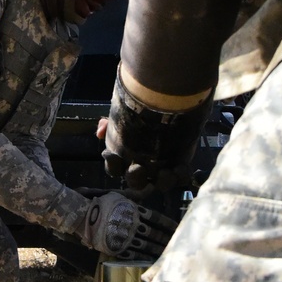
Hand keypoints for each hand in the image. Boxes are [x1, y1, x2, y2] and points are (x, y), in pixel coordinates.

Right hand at [82, 192, 175, 260]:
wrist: (82, 215)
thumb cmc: (101, 202)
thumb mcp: (120, 195)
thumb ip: (137, 194)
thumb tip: (151, 187)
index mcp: (134, 211)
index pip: (156, 218)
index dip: (167, 224)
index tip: (176, 228)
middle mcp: (132, 225)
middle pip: (154, 233)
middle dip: (165, 239)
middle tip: (177, 243)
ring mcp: (125, 237)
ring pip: (146, 245)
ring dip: (158, 250)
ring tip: (167, 253)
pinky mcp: (117, 248)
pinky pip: (134, 255)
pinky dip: (144, 258)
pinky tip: (152, 260)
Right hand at [104, 70, 210, 191]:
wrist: (169, 97)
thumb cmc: (143, 108)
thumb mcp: (123, 112)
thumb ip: (110, 123)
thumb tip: (101, 133)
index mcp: (126, 155)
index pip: (114, 168)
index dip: (112, 164)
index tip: (112, 154)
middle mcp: (143, 164)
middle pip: (135, 181)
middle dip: (135, 177)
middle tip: (138, 167)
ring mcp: (162, 166)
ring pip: (159, 184)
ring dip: (161, 181)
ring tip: (165, 172)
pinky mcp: (179, 162)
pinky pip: (181, 178)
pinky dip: (180, 175)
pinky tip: (180, 166)